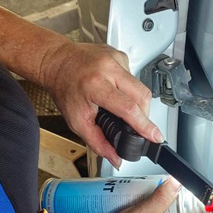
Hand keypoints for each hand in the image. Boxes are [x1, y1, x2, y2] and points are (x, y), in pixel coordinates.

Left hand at [40, 41, 160, 168]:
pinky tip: (116, 89)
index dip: (144, 125)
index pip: (128, 108)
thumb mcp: (76, 121)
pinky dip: (129, 88)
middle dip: (144, 115)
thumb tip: (115, 157)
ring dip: (136, 101)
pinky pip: (134, 76)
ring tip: (119, 105)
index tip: (155, 136)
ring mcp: (116, 58)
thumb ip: (98, 143)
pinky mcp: (120, 54)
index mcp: (95, 84)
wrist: (57, 61)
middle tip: (136, 124)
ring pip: (141, 86)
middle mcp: (108, 68)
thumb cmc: (64, 88)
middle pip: (142, 95)